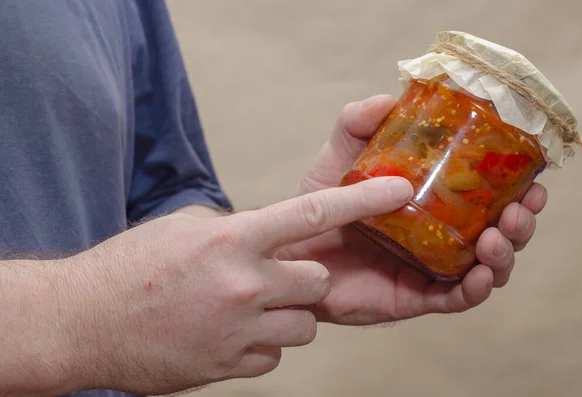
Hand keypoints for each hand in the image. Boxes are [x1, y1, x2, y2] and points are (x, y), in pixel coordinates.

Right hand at [58, 176, 410, 394]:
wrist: (82, 322)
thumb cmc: (131, 267)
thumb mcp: (186, 228)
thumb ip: (238, 229)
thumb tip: (273, 233)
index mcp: (231, 238)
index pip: (312, 211)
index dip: (362, 198)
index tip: (400, 189)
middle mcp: (242, 283)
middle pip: (319, 281)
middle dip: (309, 279)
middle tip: (279, 276)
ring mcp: (238, 329)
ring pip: (305, 324)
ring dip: (287, 314)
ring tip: (247, 307)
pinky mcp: (230, 365)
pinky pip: (276, 354)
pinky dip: (263, 343)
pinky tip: (230, 333)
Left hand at [283, 94, 547, 324]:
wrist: (288, 251)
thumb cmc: (316, 204)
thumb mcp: (338, 157)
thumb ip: (357, 123)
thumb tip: (390, 97)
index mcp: (431, 203)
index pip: (486, 197)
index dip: (516, 189)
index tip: (532, 178)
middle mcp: (438, 236)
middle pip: (497, 233)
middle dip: (519, 223)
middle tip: (520, 209)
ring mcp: (428, 268)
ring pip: (485, 268)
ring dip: (504, 254)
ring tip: (496, 237)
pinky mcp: (413, 297)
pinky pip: (454, 299)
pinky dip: (473, 289)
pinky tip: (479, 276)